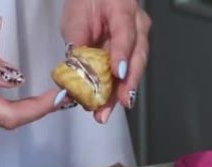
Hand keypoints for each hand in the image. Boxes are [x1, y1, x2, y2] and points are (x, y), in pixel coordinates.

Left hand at [61, 0, 150, 123]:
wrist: (97, 0)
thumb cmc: (87, 2)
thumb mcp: (75, 17)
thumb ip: (77, 42)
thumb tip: (73, 71)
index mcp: (123, 9)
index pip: (125, 33)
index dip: (122, 54)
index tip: (118, 73)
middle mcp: (137, 26)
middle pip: (137, 57)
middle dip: (126, 84)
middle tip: (114, 103)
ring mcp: (138, 40)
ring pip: (134, 70)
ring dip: (119, 93)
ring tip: (104, 112)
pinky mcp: (132, 55)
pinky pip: (126, 75)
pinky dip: (115, 91)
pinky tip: (105, 105)